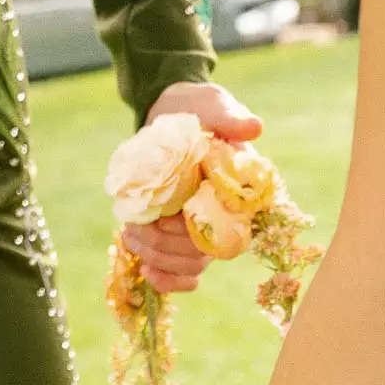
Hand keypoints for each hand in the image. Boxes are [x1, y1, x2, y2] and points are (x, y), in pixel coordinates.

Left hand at [119, 78, 263, 295]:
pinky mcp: (183, 236)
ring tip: (131, 235)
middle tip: (135, 227)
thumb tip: (254, 128)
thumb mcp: (212, 106)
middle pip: (201, 254)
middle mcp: (226, 216)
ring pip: (189, 264)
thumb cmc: (198, 109)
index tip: (169, 221)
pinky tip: (148, 273)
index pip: (228, 231)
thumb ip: (230, 117)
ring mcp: (204, 228)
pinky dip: (167, 279)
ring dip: (157, 258)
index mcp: (240, 191)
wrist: (174, 112)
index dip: (195, 235)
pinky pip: (183, 271)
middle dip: (164, 247)